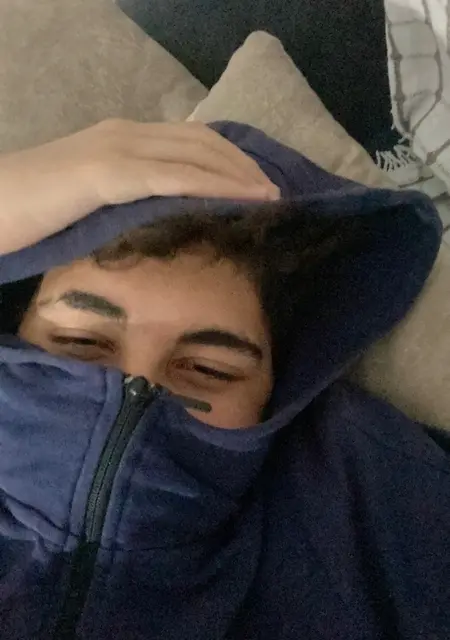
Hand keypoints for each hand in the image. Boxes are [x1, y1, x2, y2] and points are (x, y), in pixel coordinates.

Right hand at [0, 119, 279, 254]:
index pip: (191, 139)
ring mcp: (118, 150)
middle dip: (243, 165)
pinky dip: (211, 187)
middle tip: (273, 192)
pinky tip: (237, 200)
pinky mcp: (108, 174)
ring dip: (237, 176)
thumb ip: (129, 196)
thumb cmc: (38, 208)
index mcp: (124, 137)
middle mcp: (127, 134)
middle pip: (202, 142)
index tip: (257, 183)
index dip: (230, 158)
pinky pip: (173, 178)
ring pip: (194, 155)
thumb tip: (164, 216)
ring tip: (268, 197)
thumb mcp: (94, 197)